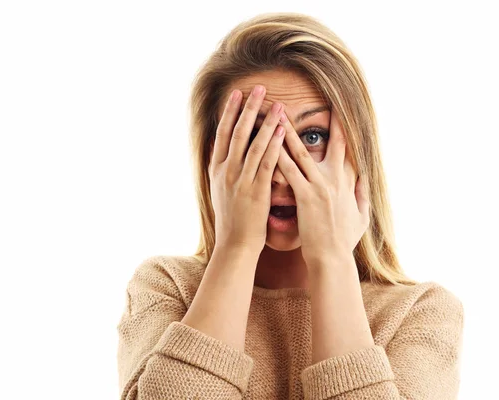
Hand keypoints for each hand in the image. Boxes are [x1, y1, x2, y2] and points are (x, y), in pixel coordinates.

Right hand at [209, 85, 285, 253]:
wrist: (234, 244)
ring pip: (252, 144)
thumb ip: (221, 168)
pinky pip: (266, 163)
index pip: (223, 134)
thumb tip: (218, 149)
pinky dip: (273, 145)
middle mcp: (226, 171)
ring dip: (265, 122)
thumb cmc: (232, 219)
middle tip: (258, 88)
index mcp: (217, 169)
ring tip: (275, 103)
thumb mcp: (219, 191)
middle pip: (237, 133)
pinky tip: (281, 131)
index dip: (230, 112)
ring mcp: (240, 180)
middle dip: (248, 109)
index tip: (237, 94)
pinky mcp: (256, 190)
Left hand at [276, 108, 369, 267]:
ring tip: (279, 113)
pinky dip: (277, 155)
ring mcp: (320, 186)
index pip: (349, 149)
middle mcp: (336, 179)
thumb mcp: (362, 215)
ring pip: (302, 152)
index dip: (345, 129)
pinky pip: (288, 170)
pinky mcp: (305, 196)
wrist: (332, 259)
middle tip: (314, 99)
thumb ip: (362, 193)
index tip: (340, 110)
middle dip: (324, 120)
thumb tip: (364, 176)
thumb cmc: (345, 240)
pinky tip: (267, 143)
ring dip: (289, 132)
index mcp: (349, 182)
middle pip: (331, 143)